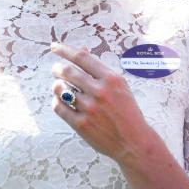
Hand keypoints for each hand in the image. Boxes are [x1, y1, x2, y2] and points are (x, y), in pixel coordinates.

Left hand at [50, 42, 152, 163]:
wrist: (133, 141)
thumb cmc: (127, 111)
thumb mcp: (119, 86)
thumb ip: (99, 69)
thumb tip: (81, 49)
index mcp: (111, 79)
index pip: (82, 58)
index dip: (65, 50)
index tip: (54, 47)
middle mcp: (100, 92)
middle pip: (68, 72)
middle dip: (57, 68)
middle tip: (56, 69)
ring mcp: (89, 109)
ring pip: (60, 89)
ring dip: (56, 85)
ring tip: (60, 86)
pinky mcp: (81, 124)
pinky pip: (59, 107)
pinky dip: (57, 101)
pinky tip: (61, 101)